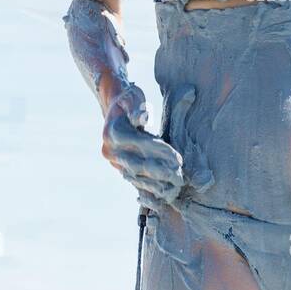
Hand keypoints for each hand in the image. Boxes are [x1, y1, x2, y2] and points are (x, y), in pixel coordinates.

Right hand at [102, 83, 183, 207]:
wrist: (115, 109)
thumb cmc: (129, 101)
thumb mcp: (133, 97)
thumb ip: (137, 107)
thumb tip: (142, 117)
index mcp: (113, 131)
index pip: (140, 143)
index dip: (160, 151)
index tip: (178, 157)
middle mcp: (110, 149)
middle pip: (137, 164)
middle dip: (161, 171)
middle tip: (180, 176)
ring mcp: (113, 161)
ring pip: (136, 176)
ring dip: (157, 182)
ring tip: (176, 184)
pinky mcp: (119, 168)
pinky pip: (135, 180)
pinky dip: (150, 187)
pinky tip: (165, 192)